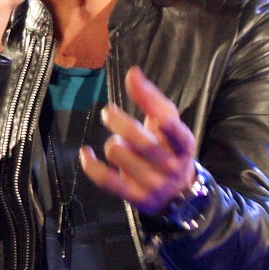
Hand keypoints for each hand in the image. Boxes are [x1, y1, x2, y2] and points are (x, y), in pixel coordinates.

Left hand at [79, 65, 198, 214]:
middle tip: (107, 112)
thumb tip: (132, 72)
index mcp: (183, 145)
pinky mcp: (135, 197)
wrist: (178, 193)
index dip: (169, 128)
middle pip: (141, 142)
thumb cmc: (169, 148)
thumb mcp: (168, 123)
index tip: (158, 120)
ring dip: (113, 144)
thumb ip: (151, 98)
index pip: (178, 136)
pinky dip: (91, 165)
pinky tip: (85, 153)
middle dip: (119, 122)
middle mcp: (170, 166)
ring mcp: (153, 184)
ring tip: (119, 145)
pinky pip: (106, 180)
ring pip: (118, 154)